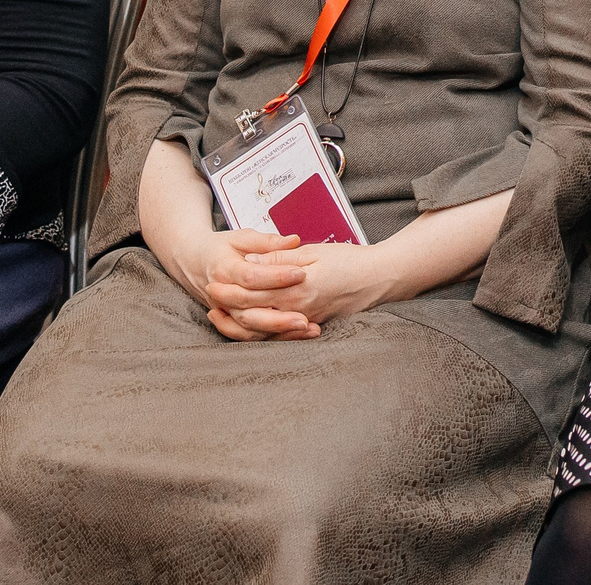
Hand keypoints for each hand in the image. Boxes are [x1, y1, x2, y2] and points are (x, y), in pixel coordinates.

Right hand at [170, 228, 317, 340]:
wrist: (194, 263)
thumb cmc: (221, 248)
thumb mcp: (241, 238)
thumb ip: (268, 242)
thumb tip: (294, 240)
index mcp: (224, 269)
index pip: (251, 276)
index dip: (276, 276)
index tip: (301, 273)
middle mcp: (222, 295)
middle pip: (249, 311)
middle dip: (278, 317)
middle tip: (305, 317)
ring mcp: (225, 312)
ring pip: (250, 329)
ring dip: (278, 332)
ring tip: (307, 328)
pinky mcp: (231, 322)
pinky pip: (250, 336)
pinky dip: (272, 338)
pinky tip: (296, 335)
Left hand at [212, 240, 391, 331]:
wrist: (380, 279)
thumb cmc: (350, 261)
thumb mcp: (313, 252)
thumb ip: (280, 258)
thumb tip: (251, 260)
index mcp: (295, 289)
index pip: (253, 292)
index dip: (230, 288)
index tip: (212, 282)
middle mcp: (297, 310)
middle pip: (252, 314)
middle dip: (228, 307)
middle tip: (210, 298)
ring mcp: (304, 321)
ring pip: (263, 331)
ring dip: (238, 324)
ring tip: (221, 315)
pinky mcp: (312, 326)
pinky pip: (279, 337)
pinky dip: (260, 334)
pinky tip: (249, 327)